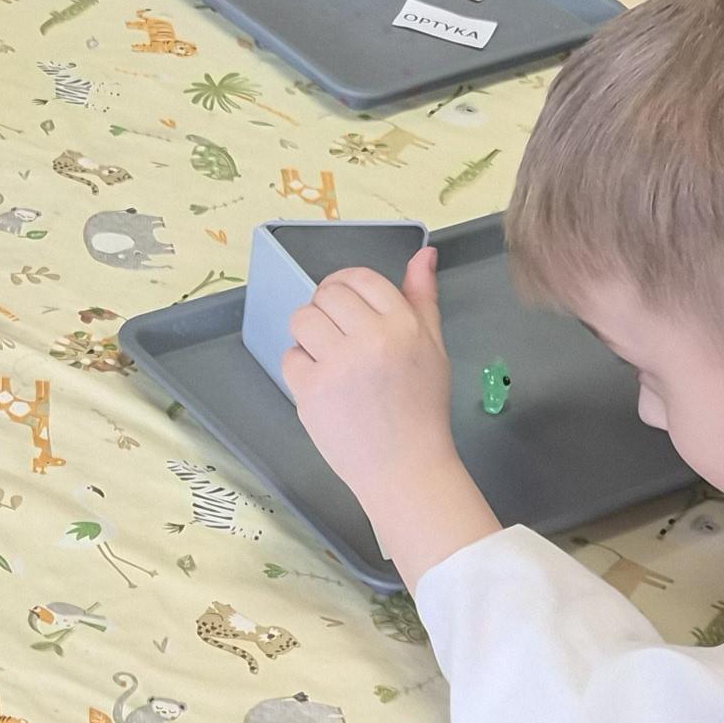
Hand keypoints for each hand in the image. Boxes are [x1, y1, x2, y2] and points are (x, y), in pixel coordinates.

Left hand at [282, 249, 498, 584]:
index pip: (359, 278)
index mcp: (403, 324)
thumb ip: (422, 298)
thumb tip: (422, 253)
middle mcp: (371, 338)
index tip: (345, 304)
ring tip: (328, 357)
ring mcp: (338, 365)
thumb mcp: (433, 348)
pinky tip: (324, 386)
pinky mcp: (311, 391)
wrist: (406, 468)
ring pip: (303, 319)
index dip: (346, 286)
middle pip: (326, 294)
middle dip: (327, 309)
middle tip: (338, 336)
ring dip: (310, 334)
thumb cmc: (421, 409)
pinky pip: (290, 358)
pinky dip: (301, 369)